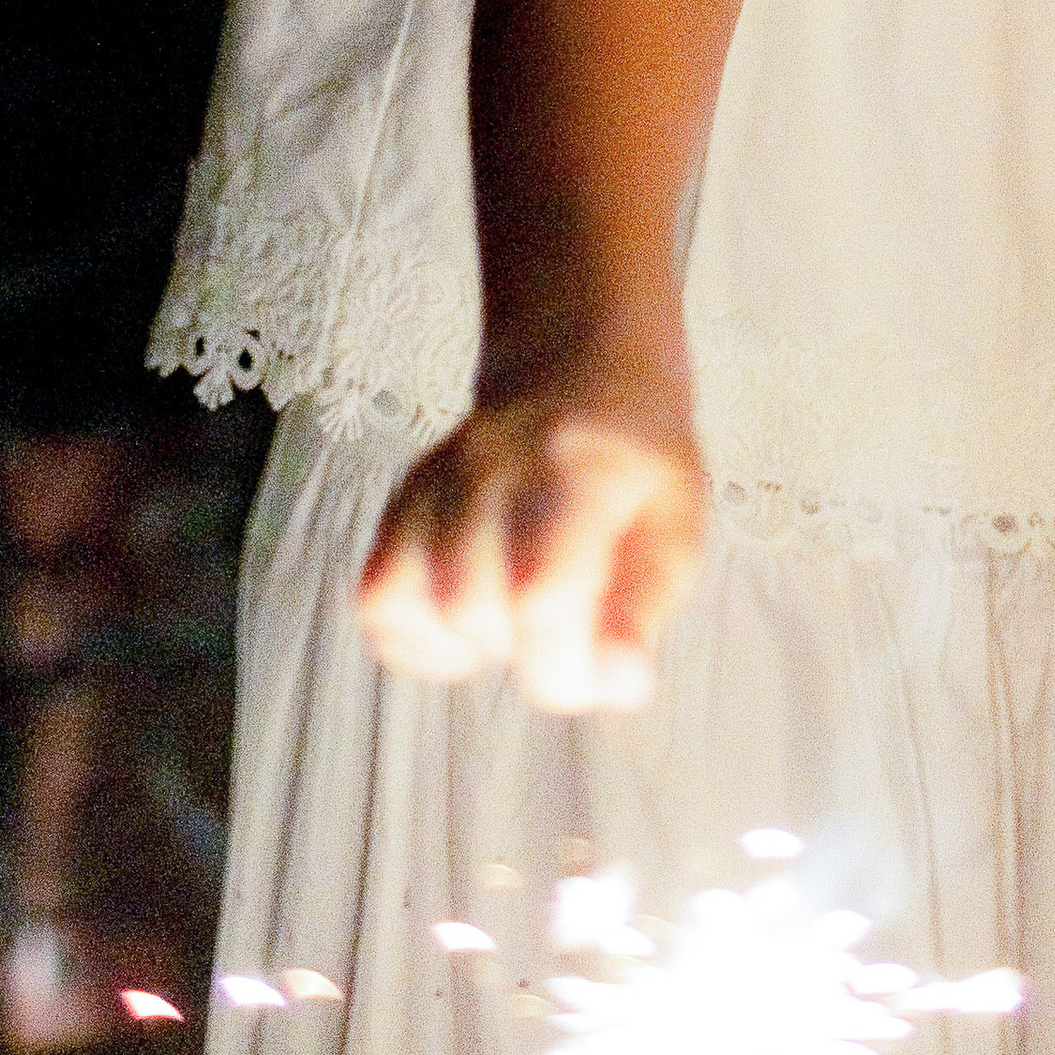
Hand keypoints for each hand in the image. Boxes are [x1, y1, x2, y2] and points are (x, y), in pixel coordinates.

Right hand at [355, 391, 704, 706]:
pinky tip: (472, 613)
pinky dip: (419, 632)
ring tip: (526, 612)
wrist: (581, 369)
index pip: (539, 594)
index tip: (603, 672)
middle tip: (575, 626)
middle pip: (469, 607)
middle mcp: (490, 465)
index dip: (565, 665)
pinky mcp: (402, 500)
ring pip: (412, 601)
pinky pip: (378, 597)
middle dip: (528, 653)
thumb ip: (645, 607)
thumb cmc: (637, 462)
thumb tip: (618, 684)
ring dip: (474, 640)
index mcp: (575, 468)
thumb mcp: (676, 525)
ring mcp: (434, 477)